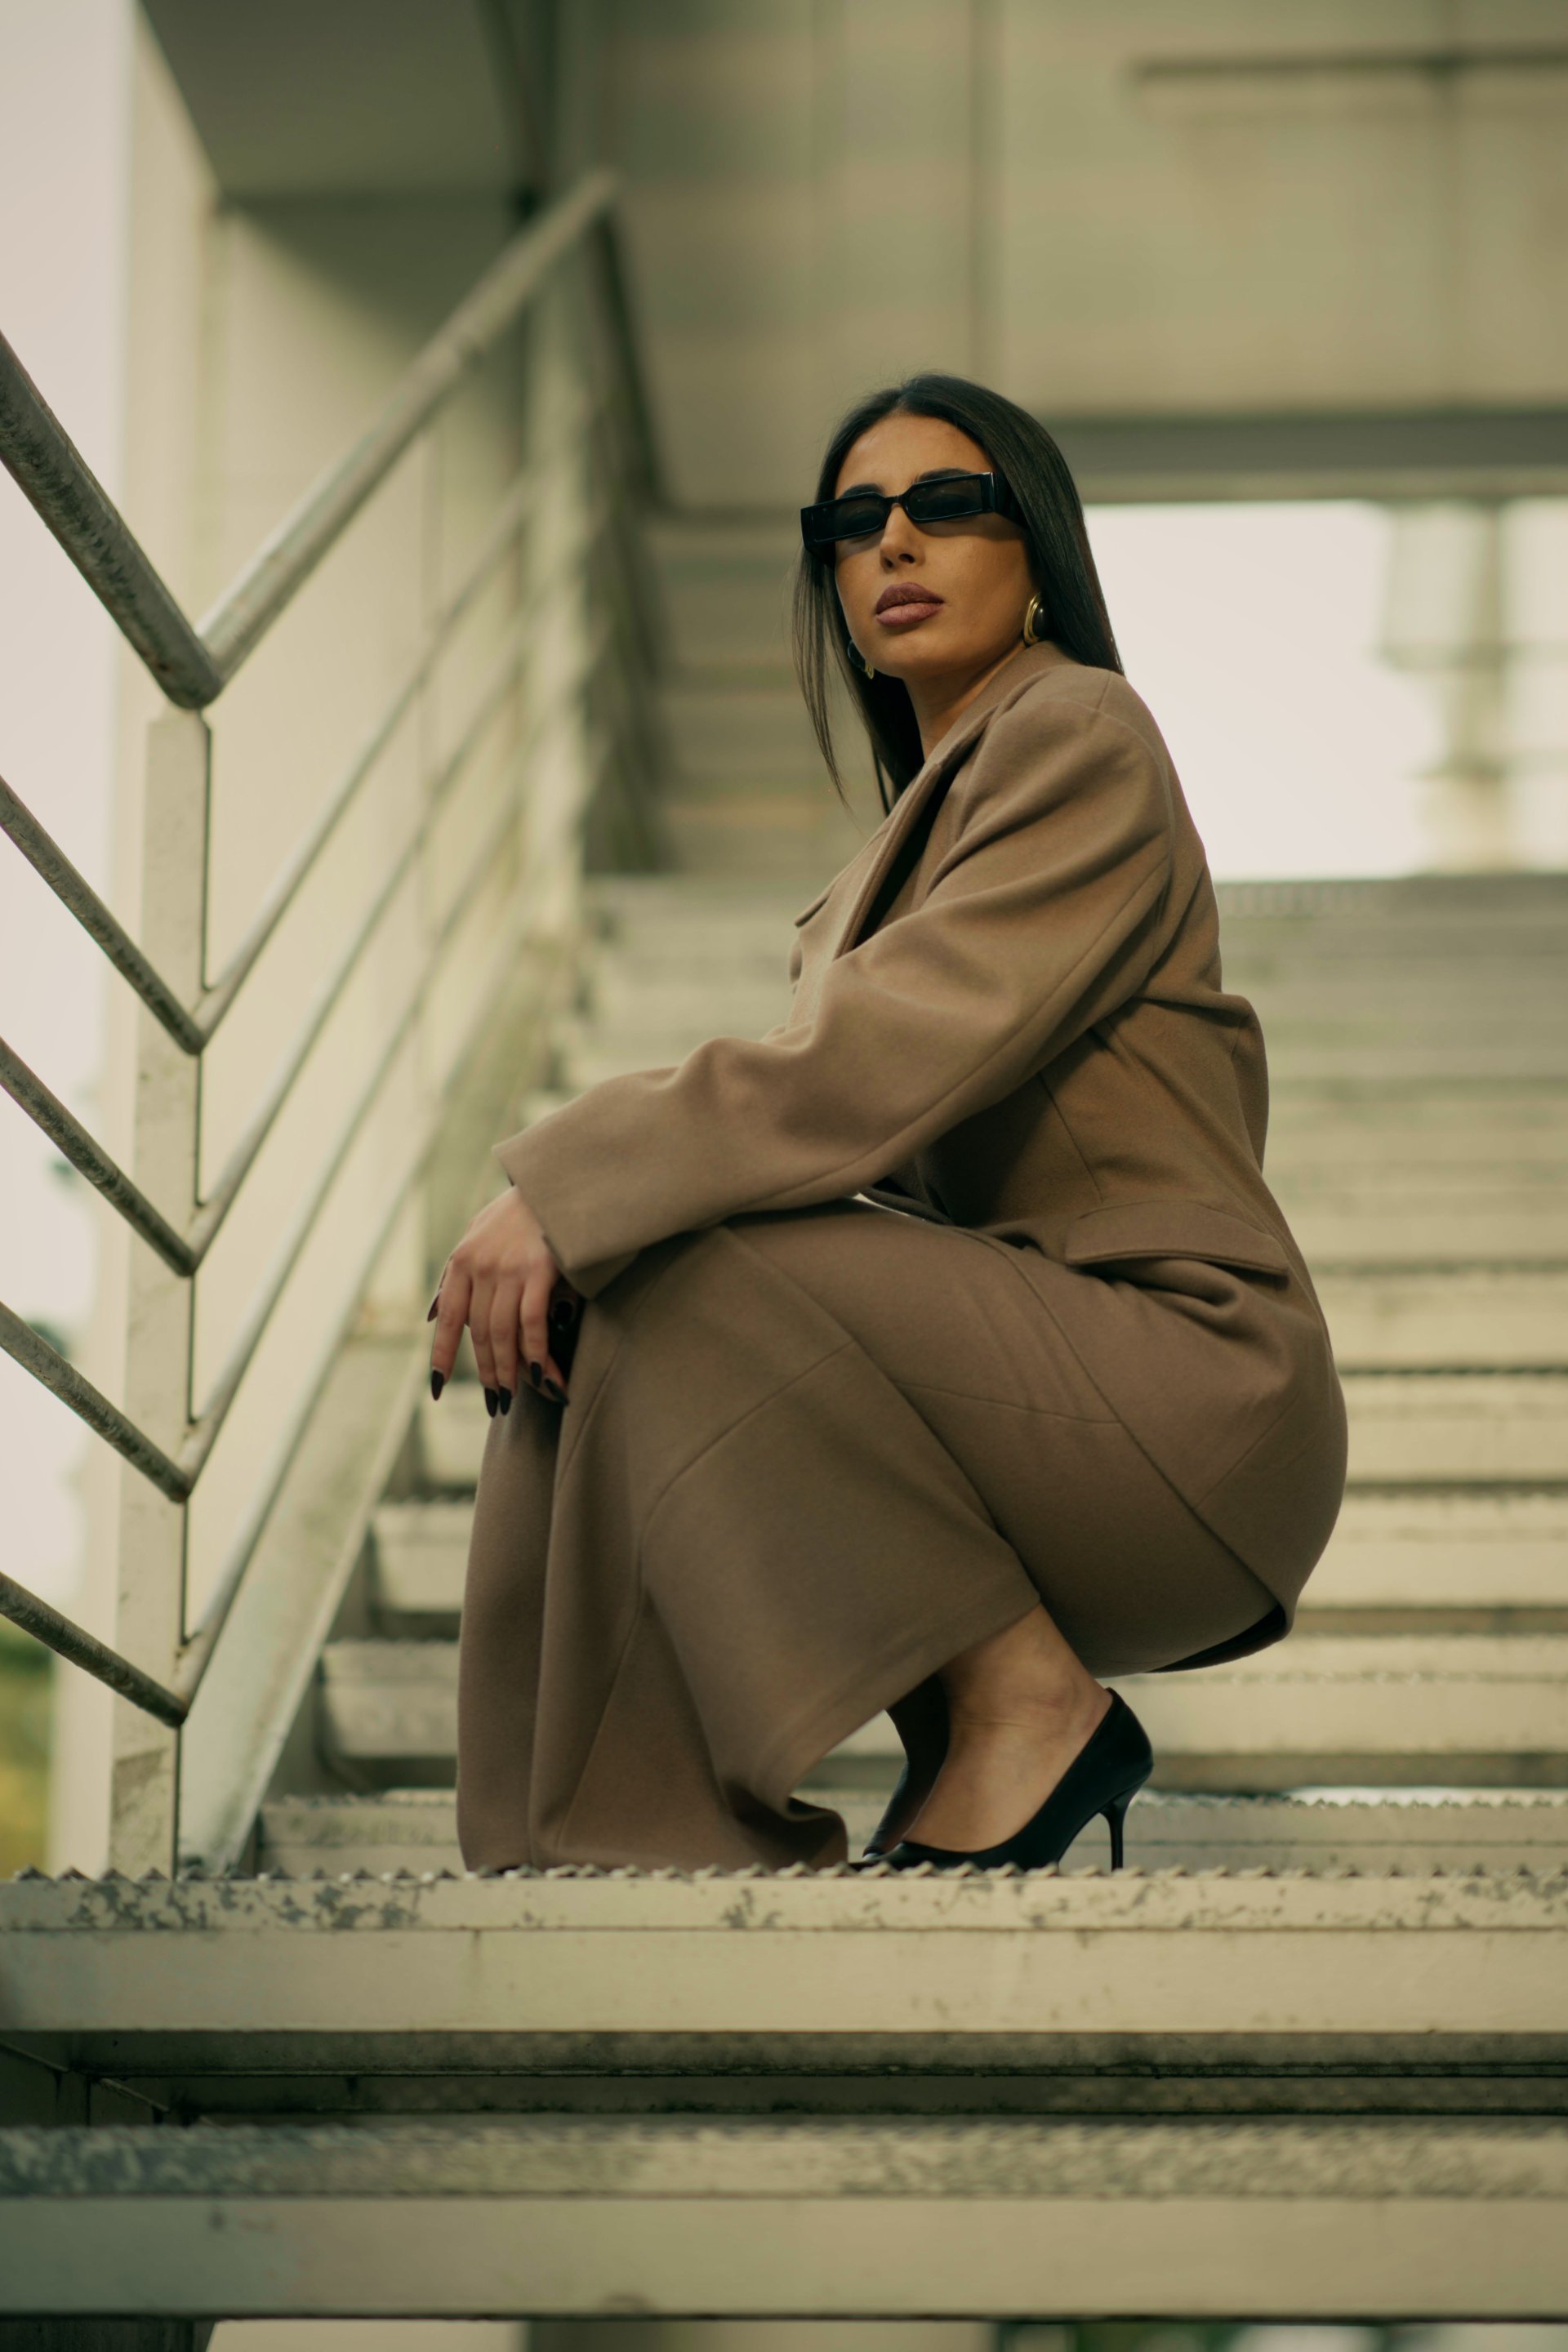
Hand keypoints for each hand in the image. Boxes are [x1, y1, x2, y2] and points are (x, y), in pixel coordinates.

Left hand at [428, 1187, 579, 1409]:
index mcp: (461, 1261)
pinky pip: (532, 1323)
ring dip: (508, 1370)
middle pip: (479, 1332)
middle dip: (486, 1371)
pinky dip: (534, 1352)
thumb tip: (431, 1314)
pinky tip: (538, 1375)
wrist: (558, 1180)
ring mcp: (509, 1269)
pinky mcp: (540, 1270)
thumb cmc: (522, 1209)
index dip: (441, 1356)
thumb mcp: (477, 1232)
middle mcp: (480, 1267)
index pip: (446, 1319)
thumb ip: (457, 1272)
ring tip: (512, 1396)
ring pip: (502, 1333)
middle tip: (494, 1400)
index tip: (437, 1389)